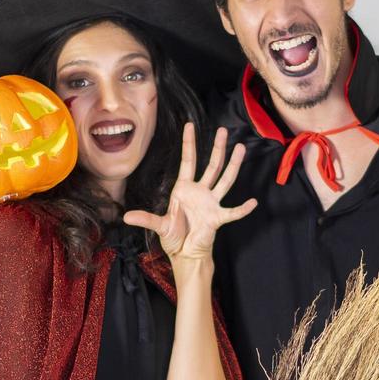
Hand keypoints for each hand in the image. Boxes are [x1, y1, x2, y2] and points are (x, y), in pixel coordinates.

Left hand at [123, 123, 256, 261]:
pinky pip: (232, 212)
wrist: (184, 254)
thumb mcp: (159, 225)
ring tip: (240, 148)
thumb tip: (126, 217)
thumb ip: (146, 219)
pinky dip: (242, 209)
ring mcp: (211, 203)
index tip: (190, 125)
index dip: (189, 143)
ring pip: (225, 180)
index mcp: (184, 189)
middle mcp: (200, 192)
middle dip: (217, 148)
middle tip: (223, 130)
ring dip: (233, 165)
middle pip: (211, 166)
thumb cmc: (173, 237)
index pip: (188, 160)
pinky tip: (253, 202)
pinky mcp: (217, 218)